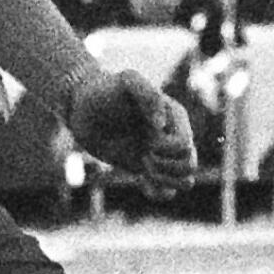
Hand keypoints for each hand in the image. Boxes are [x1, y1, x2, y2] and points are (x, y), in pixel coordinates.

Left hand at [65, 66, 196, 200]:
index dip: (164, 147)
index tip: (146, 138)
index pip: (184, 145)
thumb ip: (147, 94)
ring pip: (186, 181)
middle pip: (190, 165)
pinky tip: (143, 182)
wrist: (83, 109)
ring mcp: (162, 154)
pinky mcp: (148, 168)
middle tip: (144, 154)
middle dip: (164, 164)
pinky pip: (168, 192)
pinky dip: (159, 192)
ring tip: (144, 165)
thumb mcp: (126, 81)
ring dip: (164, 179)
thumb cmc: (106, 91)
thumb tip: (161, 125)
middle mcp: (173, 136)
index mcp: (175, 117)